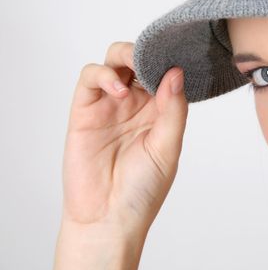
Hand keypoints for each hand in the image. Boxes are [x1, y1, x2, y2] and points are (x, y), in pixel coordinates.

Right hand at [61, 41, 187, 234]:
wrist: (109, 217)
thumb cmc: (144, 188)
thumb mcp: (168, 147)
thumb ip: (173, 109)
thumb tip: (177, 72)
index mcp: (160, 110)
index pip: (165, 73)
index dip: (171, 61)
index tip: (180, 54)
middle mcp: (136, 103)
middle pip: (139, 60)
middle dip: (147, 52)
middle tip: (155, 56)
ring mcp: (110, 104)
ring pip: (114, 61)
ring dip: (125, 56)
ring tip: (136, 69)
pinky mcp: (85, 110)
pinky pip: (91, 79)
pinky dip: (104, 75)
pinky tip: (119, 91)